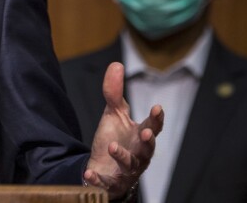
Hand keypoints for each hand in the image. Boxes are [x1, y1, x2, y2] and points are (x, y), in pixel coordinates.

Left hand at [84, 62, 163, 198]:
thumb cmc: (114, 138)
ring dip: (122, 156)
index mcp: (140, 136)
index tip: (157, 107)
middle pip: (148, 149)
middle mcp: (139, 154)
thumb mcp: (113, 114)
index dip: (156, 118)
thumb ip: (114, 93)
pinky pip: (106, 183)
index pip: (153, 126)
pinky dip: (98, 179)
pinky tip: (89, 173)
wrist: (104, 167)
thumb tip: (116, 64)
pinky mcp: (112, 182)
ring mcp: (126, 170)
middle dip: (149, 141)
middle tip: (147, 132)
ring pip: (129, 165)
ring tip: (112, 146)